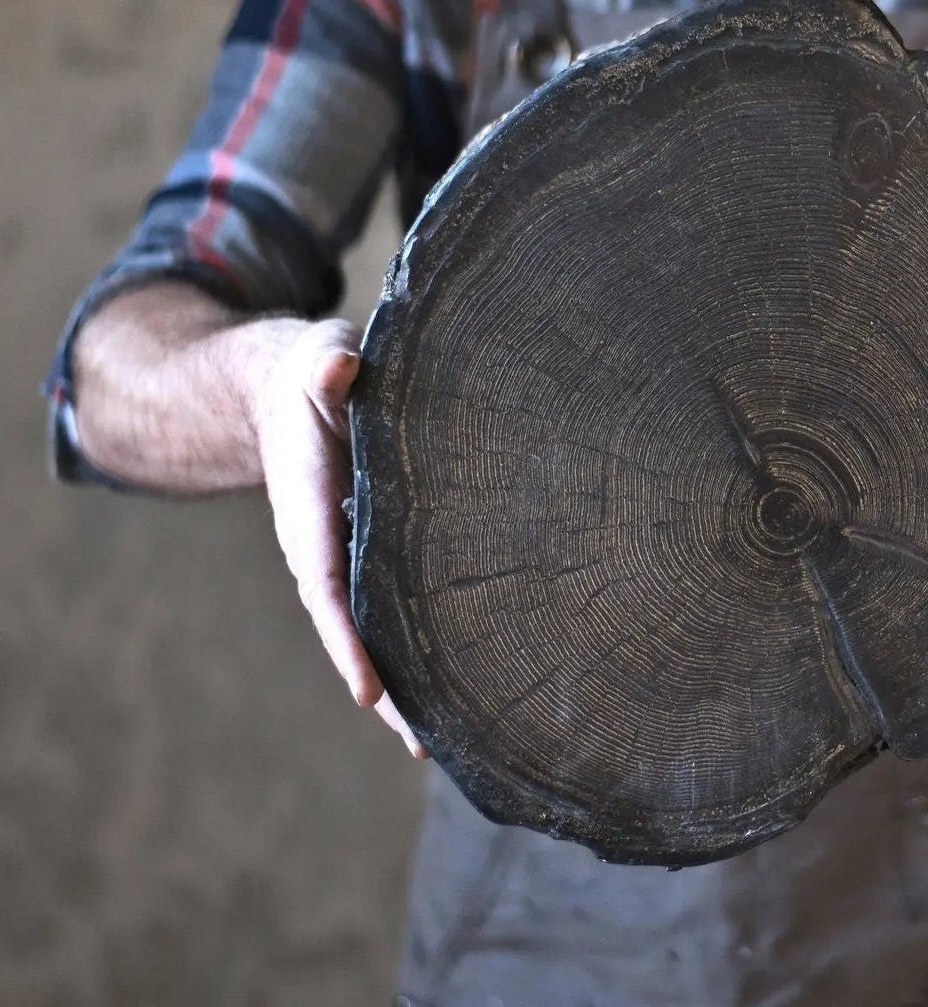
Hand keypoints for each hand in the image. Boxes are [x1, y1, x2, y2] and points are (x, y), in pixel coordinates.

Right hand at [251, 318, 426, 757]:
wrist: (294, 386)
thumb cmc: (315, 372)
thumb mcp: (318, 359)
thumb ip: (327, 366)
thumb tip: (338, 368)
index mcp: (306, 508)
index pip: (325, 584)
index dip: (346, 640)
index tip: (367, 692)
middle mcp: (322, 544)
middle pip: (350, 628)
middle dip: (382, 686)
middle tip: (421, 743)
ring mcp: (343, 552)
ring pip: (371, 626)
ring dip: (402, 679)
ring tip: (443, 738)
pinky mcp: (367, 548)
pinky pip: (387, 603)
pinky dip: (414, 641)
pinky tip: (458, 677)